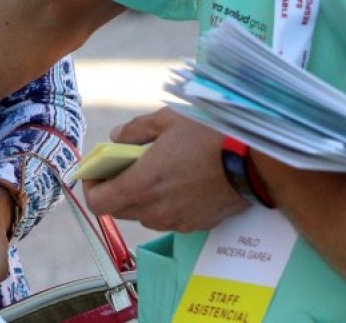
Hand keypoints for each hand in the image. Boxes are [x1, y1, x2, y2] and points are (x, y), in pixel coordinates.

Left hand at [83, 108, 248, 232]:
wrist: (254, 162)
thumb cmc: (210, 136)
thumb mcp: (168, 120)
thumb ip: (135, 130)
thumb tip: (116, 137)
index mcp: (142, 184)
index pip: (98, 203)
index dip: (90, 188)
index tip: (95, 173)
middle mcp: (155, 210)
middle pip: (118, 210)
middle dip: (115, 190)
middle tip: (124, 167)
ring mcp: (175, 221)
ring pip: (143, 215)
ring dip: (140, 198)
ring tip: (154, 173)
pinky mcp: (195, 225)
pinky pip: (167, 219)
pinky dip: (163, 204)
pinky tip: (177, 182)